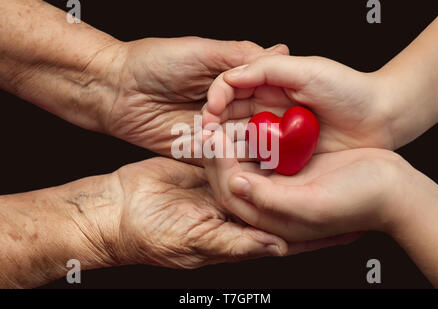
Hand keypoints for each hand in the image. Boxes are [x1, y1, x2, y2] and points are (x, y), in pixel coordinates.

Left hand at [100, 37, 288, 163]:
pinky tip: (245, 164)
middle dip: (272, 132)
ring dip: (255, 150)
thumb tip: (283, 51)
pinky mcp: (200, 152)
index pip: (268, 96)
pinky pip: (222, 161)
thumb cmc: (156, 62)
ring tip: (270, 155)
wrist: (117, 89)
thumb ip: (243, 56)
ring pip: (246, 145)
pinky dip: (232, 163)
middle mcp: (229, 110)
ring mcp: (216, 133)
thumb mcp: (203, 52)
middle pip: (262, 124)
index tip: (298, 111)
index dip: (282, 104)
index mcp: (234, 84)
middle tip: (287, 140)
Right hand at [103, 157, 359, 268]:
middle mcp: (236, 212)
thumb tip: (279, 247)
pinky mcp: (207, 171)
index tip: (354, 224)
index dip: (319, 232)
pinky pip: (235, 157)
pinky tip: (270, 131)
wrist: (115, 211)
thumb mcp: (195, 242)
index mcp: (238, 235)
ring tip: (316, 146)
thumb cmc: (150, 235)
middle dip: (310, 190)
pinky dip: (251, 146)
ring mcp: (222, 190)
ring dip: (283, 161)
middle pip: (280, 199)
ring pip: (259, 173)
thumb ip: (236, 244)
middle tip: (345, 177)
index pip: (287, 233)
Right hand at [202, 55, 393, 153]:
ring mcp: (274, 135)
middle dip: (213, 127)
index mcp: (268, 85)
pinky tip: (235, 170)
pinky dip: (244, 165)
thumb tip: (230, 77)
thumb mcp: (308, 70)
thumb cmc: (349, 90)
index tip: (211, 113)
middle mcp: (266, 109)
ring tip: (214, 156)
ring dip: (224, 148)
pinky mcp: (284, 157)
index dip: (215, 100)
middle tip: (206, 139)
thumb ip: (268, 68)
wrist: (381, 118)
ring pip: (238, 140)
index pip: (229, 89)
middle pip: (228, 117)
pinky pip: (258, 161)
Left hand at [203, 133, 415, 242]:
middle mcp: (269, 202)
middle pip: (230, 176)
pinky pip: (260, 150)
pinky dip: (250, 134)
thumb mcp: (312, 206)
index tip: (213, 136)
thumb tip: (234, 185)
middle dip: (216, 151)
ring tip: (218, 115)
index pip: (230, 193)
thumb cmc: (357, 201)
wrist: (392, 189)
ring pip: (243, 161)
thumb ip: (271, 201)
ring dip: (229, 140)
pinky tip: (244, 115)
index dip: (217, 165)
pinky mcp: (290, 167)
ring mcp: (279, 184)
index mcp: (270, 220)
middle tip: (207, 123)